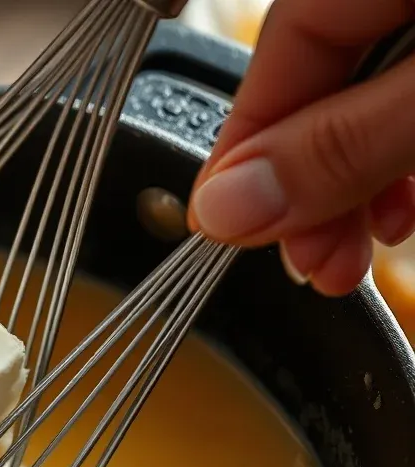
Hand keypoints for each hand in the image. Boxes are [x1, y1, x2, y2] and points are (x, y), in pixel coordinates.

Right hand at [187, 0, 414, 295]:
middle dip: (314, 182)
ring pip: (371, 90)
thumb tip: (225, 205)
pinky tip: (402, 202)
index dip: (246, 153)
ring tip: (356, 255)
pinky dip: (401, 152)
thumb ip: (343, 144)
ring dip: (357, 182)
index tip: (225, 235)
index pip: (280, 45)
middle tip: (315, 266)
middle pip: (324, 74)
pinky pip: (410, 87)